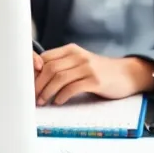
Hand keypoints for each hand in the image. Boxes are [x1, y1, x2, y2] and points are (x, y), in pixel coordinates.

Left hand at [33, 44, 153, 105]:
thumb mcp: (80, 64)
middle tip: (32, 97)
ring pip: (59, 78)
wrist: (126, 74)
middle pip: (49, 68)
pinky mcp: (95, 80)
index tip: (26, 84)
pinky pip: (72, 88)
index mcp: (71, 50)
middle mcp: (78, 56)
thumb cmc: (99, 72)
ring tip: (42, 101)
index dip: (33, 72)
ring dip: (47, 92)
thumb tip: (37, 80)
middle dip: (38, 84)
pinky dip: (62, 96)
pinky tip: (58, 102)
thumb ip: (62, 67)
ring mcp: (87, 67)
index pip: (44, 58)